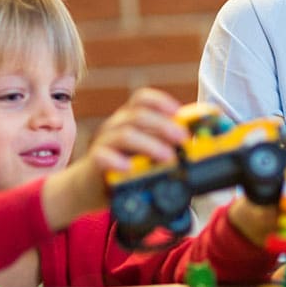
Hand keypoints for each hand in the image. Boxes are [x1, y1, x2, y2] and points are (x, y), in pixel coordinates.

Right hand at [41, 88, 185, 230]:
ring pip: (124, 134)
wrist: (88, 188)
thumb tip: (198, 144)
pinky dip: (117, 161)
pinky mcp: (94, 161)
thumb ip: (167, 145)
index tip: (179, 112)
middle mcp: (115, 125)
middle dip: (165, 125)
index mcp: (130, 119)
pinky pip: (103, 156)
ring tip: (168, 158)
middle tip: (184, 140)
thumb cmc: (125, 168)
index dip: (161, 101)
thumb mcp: (148, 154)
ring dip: (150, 144)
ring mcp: (104, 142)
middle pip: (138, 114)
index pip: (143, 98)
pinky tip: (130, 168)